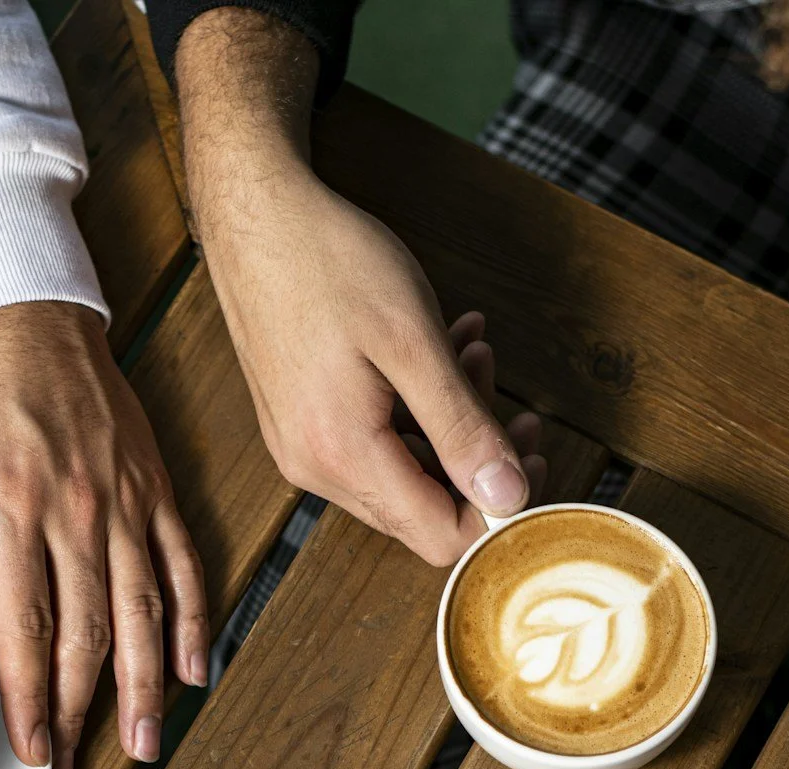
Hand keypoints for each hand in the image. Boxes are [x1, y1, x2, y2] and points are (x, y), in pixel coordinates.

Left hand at [0, 299, 205, 768]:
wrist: (26, 314)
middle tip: (72, 768)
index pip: (25, 625)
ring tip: (144, 745)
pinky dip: (191, 620)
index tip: (30, 750)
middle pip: (88, 633)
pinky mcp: (152, 488)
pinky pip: (182, 564)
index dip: (29, 697)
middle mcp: (73, 510)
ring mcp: (120, 501)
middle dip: (81, 710)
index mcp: (8, 506)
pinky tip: (190, 670)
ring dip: (144, 685)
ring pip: (143, 610)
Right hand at [178, 8, 544, 565]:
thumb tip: (511, 495)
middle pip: (423, 508)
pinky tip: (442, 348)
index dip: (498, 513)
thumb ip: (463, 428)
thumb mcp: (414, 342)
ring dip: (450, 424)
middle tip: (513, 402)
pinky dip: (416, 407)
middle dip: (477, 460)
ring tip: (474, 353)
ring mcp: (303, 446)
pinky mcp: (300, 421)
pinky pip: (374, 439)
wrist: (254, 211)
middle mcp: (315, 467)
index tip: (533, 458)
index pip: (439, 537)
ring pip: (403, 470)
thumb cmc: (329, 261)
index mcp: (342, 455)